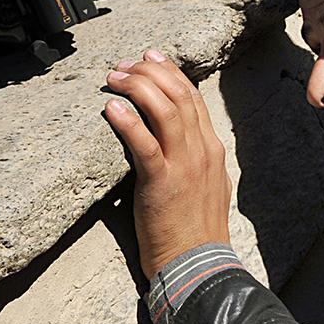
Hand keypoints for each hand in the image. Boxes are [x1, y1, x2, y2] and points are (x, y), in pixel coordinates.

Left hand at [103, 50, 231, 279]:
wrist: (198, 265)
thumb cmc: (195, 232)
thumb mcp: (206, 186)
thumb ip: (194, 160)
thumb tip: (178, 141)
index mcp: (211, 149)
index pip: (194, 98)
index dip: (171, 72)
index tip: (150, 58)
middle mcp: (202, 151)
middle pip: (180, 94)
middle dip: (150, 72)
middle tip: (125, 64)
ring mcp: (184, 166)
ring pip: (166, 110)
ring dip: (138, 87)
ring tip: (115, 78)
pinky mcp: (162, 183)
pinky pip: (145, 143)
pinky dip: (128, 121)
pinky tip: (111, 108)